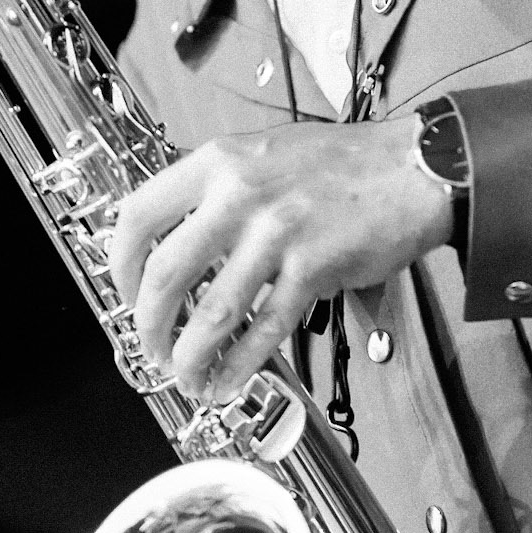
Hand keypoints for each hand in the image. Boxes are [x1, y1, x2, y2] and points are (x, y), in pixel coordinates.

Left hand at [108, 118, 453, 400]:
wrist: (413, 168)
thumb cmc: (340, 163)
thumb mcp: (260, 153)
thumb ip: (215, 189)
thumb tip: (170, 243)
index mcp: (218, 161)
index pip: (139, 215)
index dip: (119, 265)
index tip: (123, 292)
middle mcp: (240, 193)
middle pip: (166, 273)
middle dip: (149, 325)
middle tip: (151, 348)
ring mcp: (278, 231)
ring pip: (212, 311)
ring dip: (190, 356)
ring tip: (186, 376)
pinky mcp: (314, 267)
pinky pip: (265, 328)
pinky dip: (240, 364)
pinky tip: (228, 379)